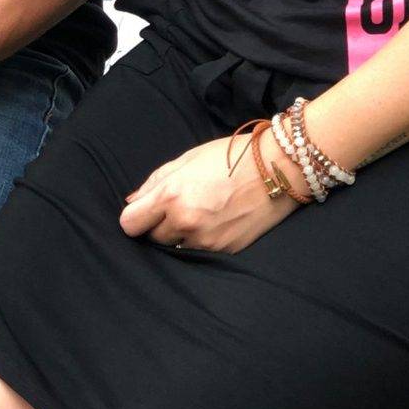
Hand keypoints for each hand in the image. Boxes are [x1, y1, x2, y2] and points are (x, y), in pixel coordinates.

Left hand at [118, 134, 304, 253]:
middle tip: (181, 205)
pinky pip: (199, 251)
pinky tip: (217, 220)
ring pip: (175, 246)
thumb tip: (132, 202)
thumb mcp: (188, 159)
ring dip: (180, 234)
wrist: (278, 168)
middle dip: (160, 224)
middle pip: (152, 237)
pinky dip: (202, 239)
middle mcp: (185, 222)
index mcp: (172, 195)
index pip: (130, 224)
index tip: (144, 211)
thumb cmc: (232, 157)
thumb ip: (155, 182)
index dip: (136, 216)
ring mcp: (205, 240)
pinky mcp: (223, 251)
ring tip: (202, 212)